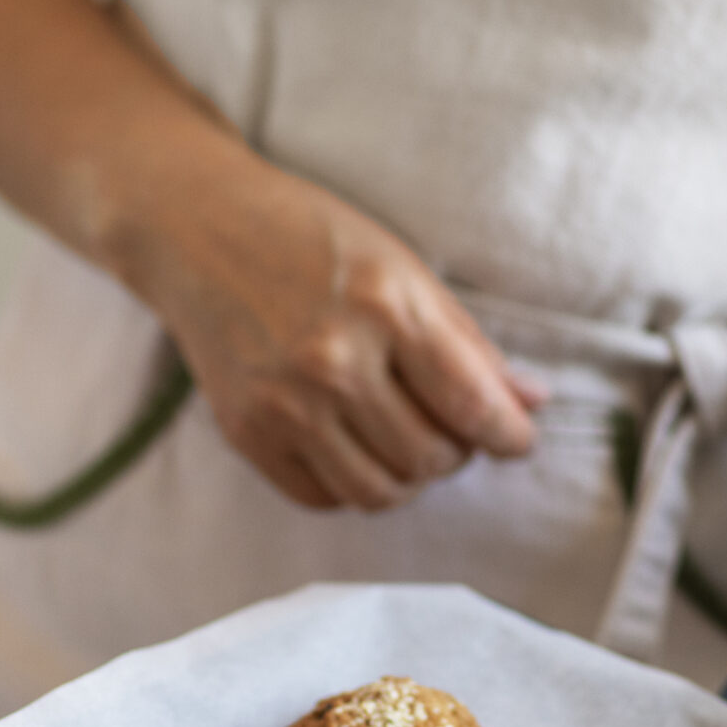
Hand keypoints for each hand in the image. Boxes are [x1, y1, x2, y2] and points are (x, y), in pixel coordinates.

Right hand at [113, 147, 545, 509]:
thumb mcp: (401, 267)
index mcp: (386, 307)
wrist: (197, 229)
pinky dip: (352, 484)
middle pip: (430, 458)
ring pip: (380, 492)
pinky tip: (354, 446)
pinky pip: (323, 497)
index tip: (516, 439)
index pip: (472, 404)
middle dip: (456, 454)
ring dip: (408, 478)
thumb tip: (530, 401)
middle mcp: (334, 361)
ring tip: (405, 442)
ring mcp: (285, 404)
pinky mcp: (246, 433)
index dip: (509, 435)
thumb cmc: (309, 237)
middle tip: (450, 429)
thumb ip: (466, 342)